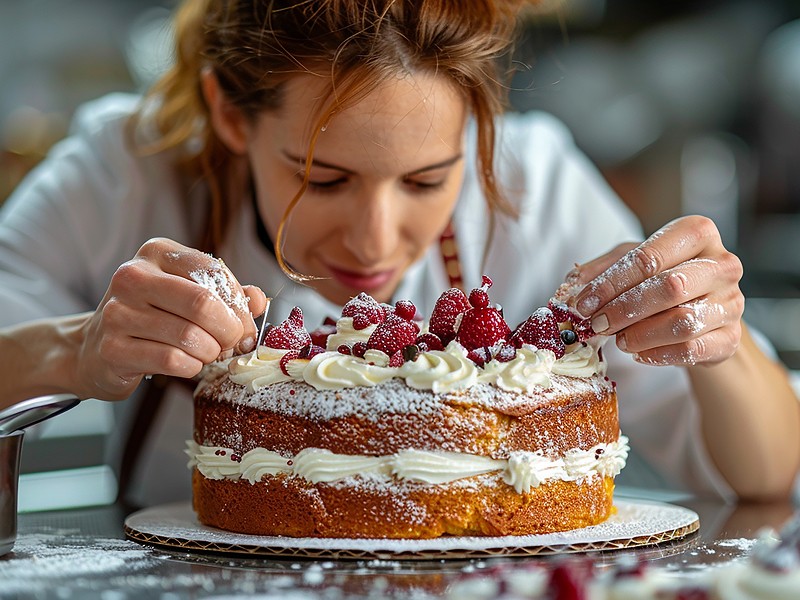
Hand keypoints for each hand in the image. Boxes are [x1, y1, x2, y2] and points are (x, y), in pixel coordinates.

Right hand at [74, 238, 267, 399]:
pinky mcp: (112, 348)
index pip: (214, 271)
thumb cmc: (153, 318)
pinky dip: (192, 367)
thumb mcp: (189, 294)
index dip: (239, 304)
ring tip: (208, 354)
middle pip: (203, 304)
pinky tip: (188, 365)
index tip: (244, 325)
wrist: (94, 349)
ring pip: (191, 336)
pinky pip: (173, 361)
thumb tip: (258, 300)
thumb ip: (228, 294)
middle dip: (230, 331)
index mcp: (157, 253)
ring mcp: (118, 312)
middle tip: (233, 345)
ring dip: (211, 353)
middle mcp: (133, 276)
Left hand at [568, 215, 743, 366]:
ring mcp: (732, 302)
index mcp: (696, 233)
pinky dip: (658, 354)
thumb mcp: (629, 262)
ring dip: (639, 335)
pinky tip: (639, 352)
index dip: (610, 284)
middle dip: (623, 309)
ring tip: (619, 339)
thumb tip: (570, 290)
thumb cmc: (661, 278)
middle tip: (596, 324)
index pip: (648, 258)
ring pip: (682, 322)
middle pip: (669, 288)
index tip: (582, 304)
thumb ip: (599, 270)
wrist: (702, 311)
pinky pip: (692, 350)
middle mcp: (722, 264)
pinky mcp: (731, 338)